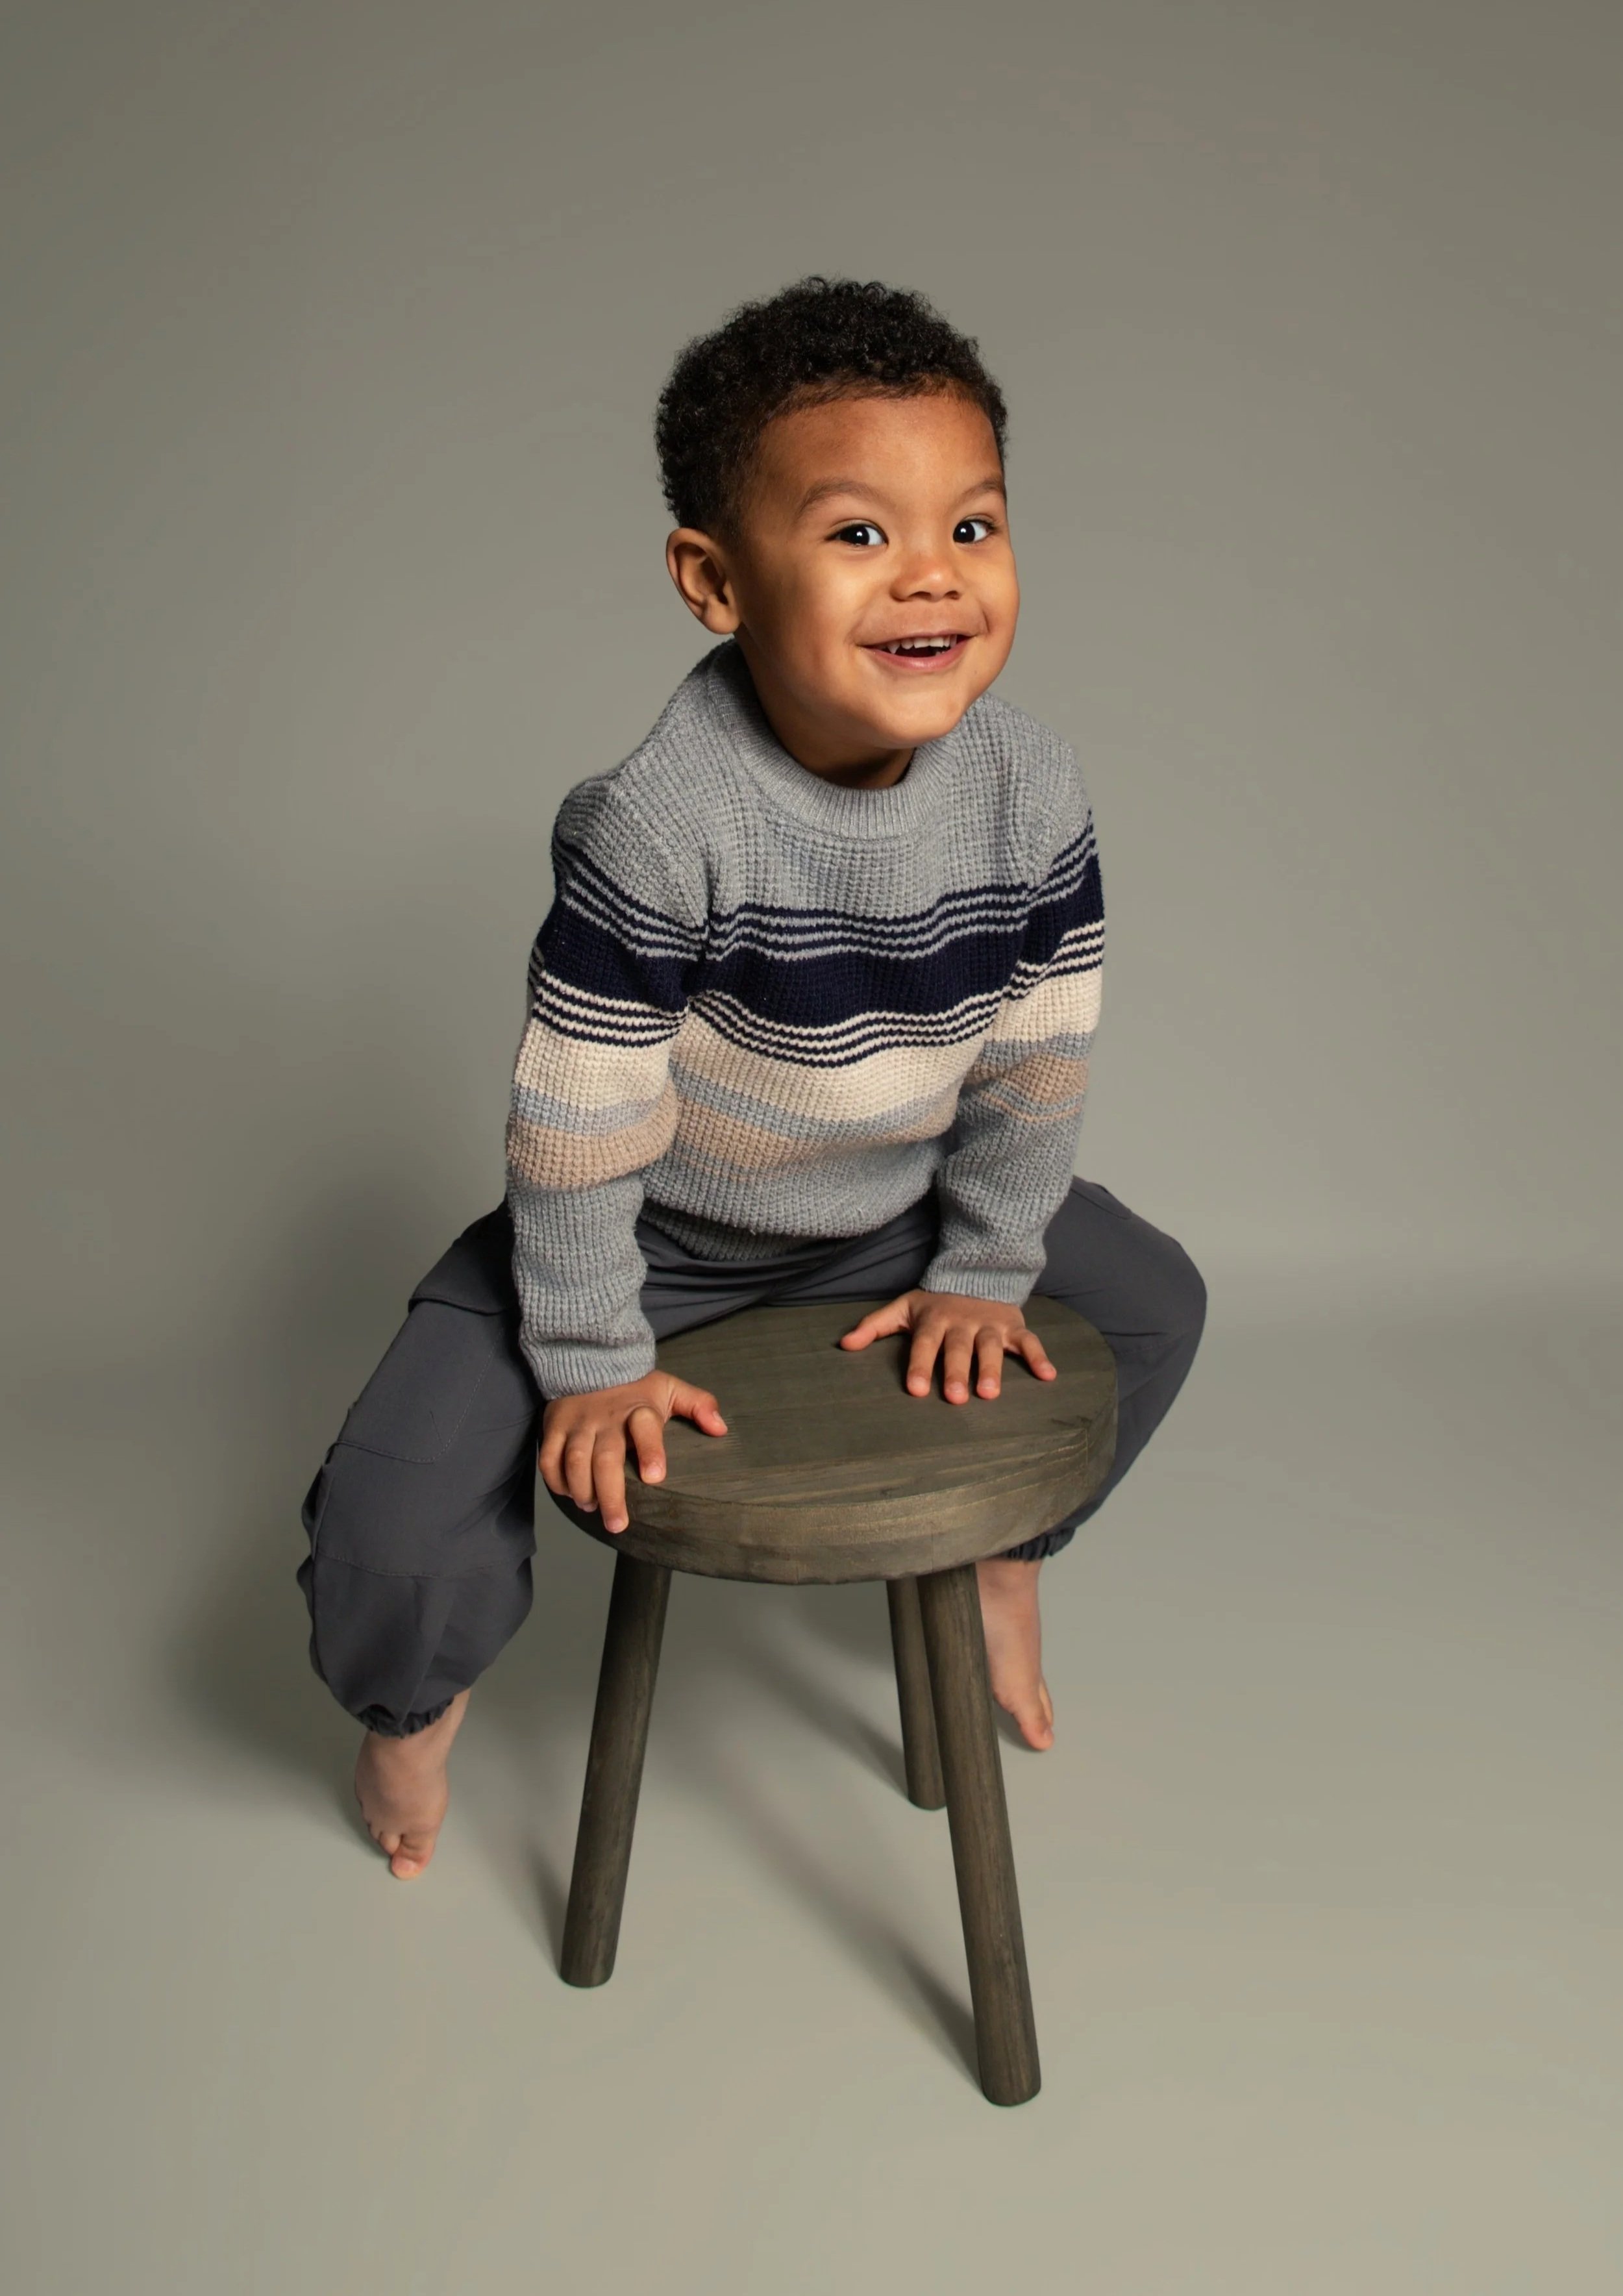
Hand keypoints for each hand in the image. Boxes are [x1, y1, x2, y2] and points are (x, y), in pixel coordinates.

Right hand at [538, 1370, 726, 1534]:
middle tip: (618, 1524)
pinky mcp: (554, 1426)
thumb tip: (721, 1429)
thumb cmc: (635, 1385)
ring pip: (575, 1461)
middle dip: (611, 1494)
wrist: (589, 1356)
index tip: (655, 1477)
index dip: (650, 1451)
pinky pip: (549, 1458)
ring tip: (592, 1508)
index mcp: (638, 1409)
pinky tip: (570, 1495)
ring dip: (582, 1490)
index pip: (645, 1428)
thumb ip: (698, 1404)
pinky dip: (556, 1481)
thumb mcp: (669, 1387)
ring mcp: (578, 1423)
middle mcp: (606, 1418)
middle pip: (605, 1459)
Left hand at [838, 1289, 1056, 1403]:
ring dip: (993, 1369)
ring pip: (992, 1348)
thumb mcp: (903, 1308)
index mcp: (934, 1320)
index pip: (925, 1345)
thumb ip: (875, 1326)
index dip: (920, 1366)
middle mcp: (962, 1323)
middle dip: (957, 1372)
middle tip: (956, 1399)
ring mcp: (990, 1325)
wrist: (976, 1273)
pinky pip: (1029, 1341)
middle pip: (959, 1349)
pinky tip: (1048, 1376)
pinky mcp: (1014, 1326)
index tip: (916, 1391)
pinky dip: (1039, 1357)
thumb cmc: (935, 1302)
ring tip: (990, 1394)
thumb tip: (843, 1345)